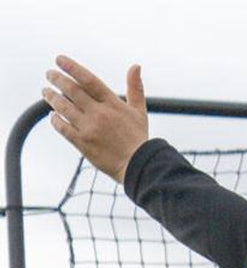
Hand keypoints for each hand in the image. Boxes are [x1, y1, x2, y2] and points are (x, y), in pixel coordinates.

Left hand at [43, 57, 148, 183]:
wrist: (139, 168)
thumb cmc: (139, 139)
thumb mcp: (139, 112)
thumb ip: (135, 88)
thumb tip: (136, 66)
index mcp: (113, 104)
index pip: (88, 80)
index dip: (71, 67)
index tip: (59, 60)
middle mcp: (100, 114)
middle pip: (71, 90)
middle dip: (57, 79)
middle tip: (49, 74)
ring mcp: (90, 129)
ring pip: (63, 107)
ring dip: (51, 97)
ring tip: (46, 92)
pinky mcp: (83, 144)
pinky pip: (63, 128)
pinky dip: (55, 119)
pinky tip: (54, 115)